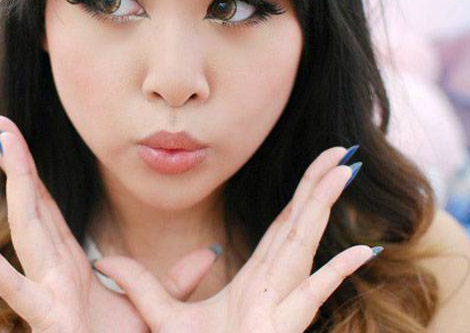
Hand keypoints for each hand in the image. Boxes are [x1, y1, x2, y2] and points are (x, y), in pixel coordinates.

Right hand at [0, 115, 220, 332]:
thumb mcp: (155, 306)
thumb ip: (176, 279)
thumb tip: (210, 252)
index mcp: (69, 262)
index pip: (46, 205)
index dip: (30, 171)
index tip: (15, 137)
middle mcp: (51, 268)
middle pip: (31, 204)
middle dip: (16, 162)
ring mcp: (44, 289)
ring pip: (24, 227)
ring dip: (12, 184)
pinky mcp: (44, 315)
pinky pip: (15, 287)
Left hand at [92, 146, 377, 331]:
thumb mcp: (160, 315)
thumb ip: (138, 285)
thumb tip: (106, 261)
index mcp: (256, 279)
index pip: (281, 227)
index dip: (300, 197)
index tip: (319, 169)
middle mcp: (275, 285)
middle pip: (299, 225)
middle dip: (319, 187)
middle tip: (343, 153)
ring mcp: (282, 303)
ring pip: (306, 245)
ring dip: (325, 208)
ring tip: (347, 172)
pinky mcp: (283, 325)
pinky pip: (314, 294)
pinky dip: (338, 273)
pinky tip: (363, 250)